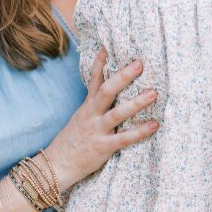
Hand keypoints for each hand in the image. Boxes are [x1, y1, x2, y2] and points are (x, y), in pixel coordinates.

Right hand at [45, 49, 158, 188]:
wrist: (56, 165)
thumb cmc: (72, 142)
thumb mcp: (80, 119)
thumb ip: (94, 107)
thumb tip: (110, 96)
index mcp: (87, 107)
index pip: (93, 80)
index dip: (101, 63)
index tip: (108, 47)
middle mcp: (91, 115)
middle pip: (107, 91)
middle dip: (123, 77)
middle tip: (140, 64)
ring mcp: (96, 130)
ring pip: (117, 113)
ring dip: (137, 103)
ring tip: (154, 93)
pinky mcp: (102, 147)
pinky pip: (124, 138)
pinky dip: (140, 132)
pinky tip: (155, 125)